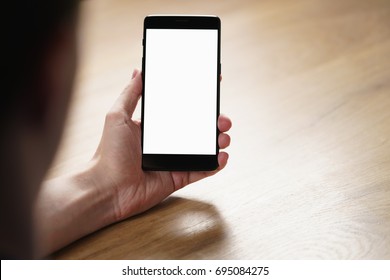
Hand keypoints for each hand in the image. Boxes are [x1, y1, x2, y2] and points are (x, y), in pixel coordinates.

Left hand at [91, 69, 231, 220]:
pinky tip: (222, 157)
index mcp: (155, 127)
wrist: (107, 188)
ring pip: (203, 149)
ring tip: (224, 137)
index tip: (212, 90)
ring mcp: (174, 160)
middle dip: (214, 123)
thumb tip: (139, 71)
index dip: (198, 103)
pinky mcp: (178, 177)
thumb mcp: (117, 116)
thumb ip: (131, 93)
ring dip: (218, 142)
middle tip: (223, 119)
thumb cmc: (108, 153)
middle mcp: (167, 142)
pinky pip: (201, 170)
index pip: (181, 111)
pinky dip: (215, 164)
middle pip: (198, 130)